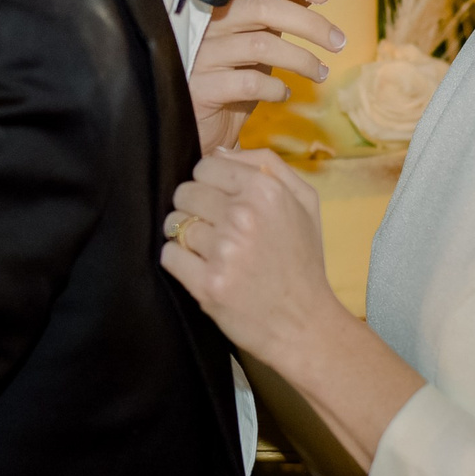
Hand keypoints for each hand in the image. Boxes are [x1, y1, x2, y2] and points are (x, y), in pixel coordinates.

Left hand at [164, 147, 426, 469]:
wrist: (304, 324)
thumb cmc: (302, 260)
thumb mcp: (305, 202)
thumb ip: (268, 165)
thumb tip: (220, 151)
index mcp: (266, 191)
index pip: (205, 166)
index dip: (208, 184)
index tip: (218, 202)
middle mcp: (243, 216)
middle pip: (184, 192)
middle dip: (193, 208)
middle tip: (212, 229)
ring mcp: (223, 251)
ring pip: (173, 223)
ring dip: (185, 236)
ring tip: (208, 251)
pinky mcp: (206, 284)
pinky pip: (168, 255)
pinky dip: (178, 261)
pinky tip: (199, 269)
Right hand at [190, 0, 346, 153]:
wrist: (193, 125)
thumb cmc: (226, 77)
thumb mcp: (253, 40)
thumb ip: (274, 14)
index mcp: (218, 4)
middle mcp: (206, 24)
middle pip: (263, 8)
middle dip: (310, 25)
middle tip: (338, 41)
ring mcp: (201, 56)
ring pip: (261, 45)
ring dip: (302, 60)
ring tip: (321, 72)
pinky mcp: (202, 88)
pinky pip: (250, 82)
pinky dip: (275, 88)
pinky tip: (283, 93)